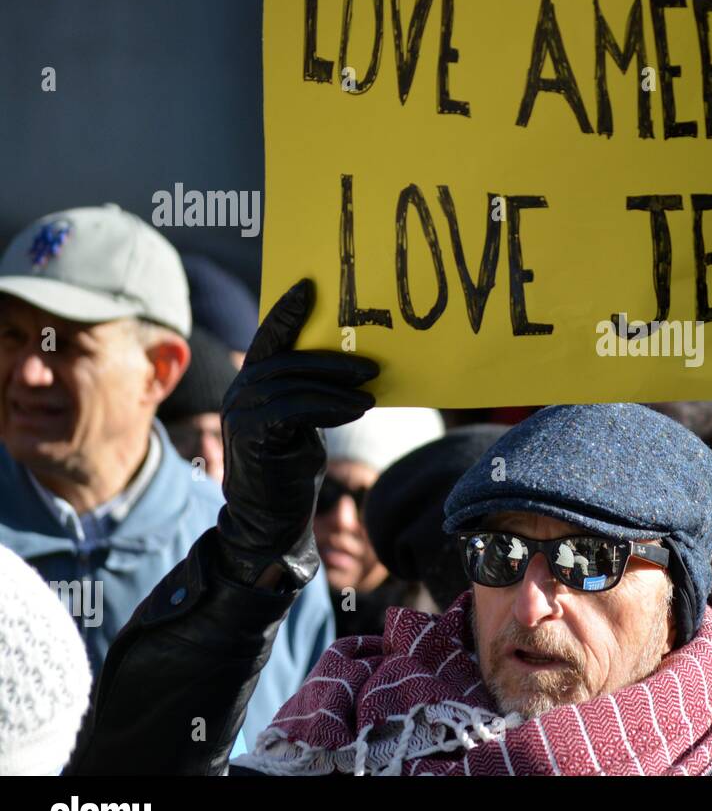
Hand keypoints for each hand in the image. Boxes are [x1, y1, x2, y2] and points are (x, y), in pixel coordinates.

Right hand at [216, 279, 378, 588]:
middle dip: (330, 357)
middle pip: (286, 359)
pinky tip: (357, 408)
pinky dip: (329, 406)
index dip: (287, 311)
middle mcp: (240, 392)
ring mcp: (241, 412)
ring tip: (371, 390)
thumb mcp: (303, 423)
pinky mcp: (250, 434)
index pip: (269, 338)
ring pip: (292, 383)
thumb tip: (353, 367)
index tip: (311, 287)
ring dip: (336, 384)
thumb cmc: (290, 470)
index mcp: (251, 383)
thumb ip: (311, 393)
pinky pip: (294, 409)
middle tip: (372, 363)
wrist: (269, 523)